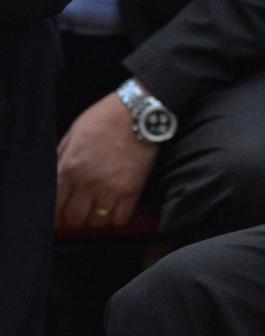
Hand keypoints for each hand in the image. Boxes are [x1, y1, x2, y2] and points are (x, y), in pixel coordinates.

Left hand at [56, 92, 157, 229]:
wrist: (139, 112)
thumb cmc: (105, 118)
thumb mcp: (73, 133)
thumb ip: (62, 157)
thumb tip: (55, 177)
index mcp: (69, 168)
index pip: (54, 206)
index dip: (56, 214)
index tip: (60, 215)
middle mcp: (87, 183)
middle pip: (75, 219)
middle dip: (75, 218)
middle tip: (81, 212)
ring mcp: (111, 188)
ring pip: (98, 223)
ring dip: (97, 219)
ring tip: (99, 210)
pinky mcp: (132, 190)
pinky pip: (121, 219)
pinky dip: (117, 219)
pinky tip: (116, 210)